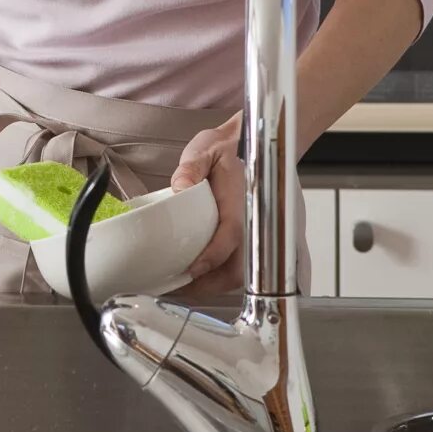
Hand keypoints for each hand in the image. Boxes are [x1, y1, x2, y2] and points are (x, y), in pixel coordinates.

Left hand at [170, 110, 245, 297]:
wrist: (250, 145)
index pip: (231, 235)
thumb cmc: (226, 150)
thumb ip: (191, 166)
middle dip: (210, 284)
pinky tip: (198, 278)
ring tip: (183, 286)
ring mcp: (255, 233)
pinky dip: (219, 278)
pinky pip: (240, 268)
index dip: (213, 256)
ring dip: (213, 285)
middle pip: (240, 268)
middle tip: (177, 287)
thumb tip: (181, 188)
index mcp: (241, 201)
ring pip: (241, 273)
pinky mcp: (251, 240)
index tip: (192, 270)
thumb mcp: (205, 149)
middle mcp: (252, 222)